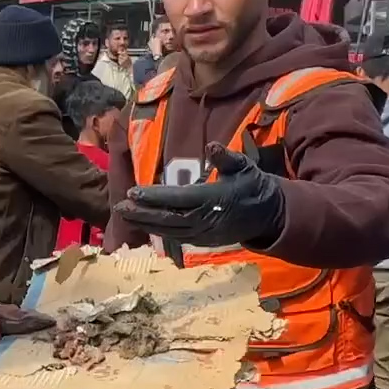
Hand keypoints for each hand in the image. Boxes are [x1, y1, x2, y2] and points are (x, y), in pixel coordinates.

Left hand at [115, 144, 284, 248]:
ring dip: (146, 223)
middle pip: (167, 218)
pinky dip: (159, 232)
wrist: (270, 215)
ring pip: (169, 230)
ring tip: (125, 215)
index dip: (154, 196)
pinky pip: (177, 237)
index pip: (177, 199)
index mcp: (213, 200)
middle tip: (119, 206)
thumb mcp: (243, 167)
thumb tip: (211, 146)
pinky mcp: (204, 241)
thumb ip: (226, 158)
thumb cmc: (253, 186)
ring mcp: (204, 234)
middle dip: (141, 213)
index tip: (133, 192)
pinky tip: (144, 224)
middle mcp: (205, 220)